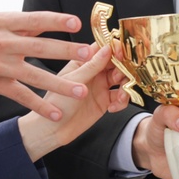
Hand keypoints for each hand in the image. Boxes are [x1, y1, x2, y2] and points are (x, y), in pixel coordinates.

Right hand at [0, 11, 93, 115]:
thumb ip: (17, 26)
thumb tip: (46, 24)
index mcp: (3, 21)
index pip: (35, 19)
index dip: (57, 21)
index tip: (78, 24)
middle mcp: (1, 40)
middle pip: (40, 46)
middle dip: (67, 51)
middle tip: (89, 55)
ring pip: (35, 74)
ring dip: (60, 84)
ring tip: (81, 91)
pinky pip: (21, 95)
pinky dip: (40, 105)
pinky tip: (55, 113)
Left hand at [17, 45, 130, 159]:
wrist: (52, 130)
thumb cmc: (55, 103)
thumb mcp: (74, 81)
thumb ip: (92, 66)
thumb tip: (107, 48)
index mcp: (82, 62)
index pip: (102, 49)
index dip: (115, 49)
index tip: (122, 53)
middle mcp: (93, 72)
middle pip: (116, 63)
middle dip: (124, 68)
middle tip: (124, 75)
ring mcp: (100, 87)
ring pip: (122, 79)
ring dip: (125, 86)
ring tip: (121, 95)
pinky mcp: (105, 102)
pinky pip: (120, 97)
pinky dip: (122, 101)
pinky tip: (113, 108)